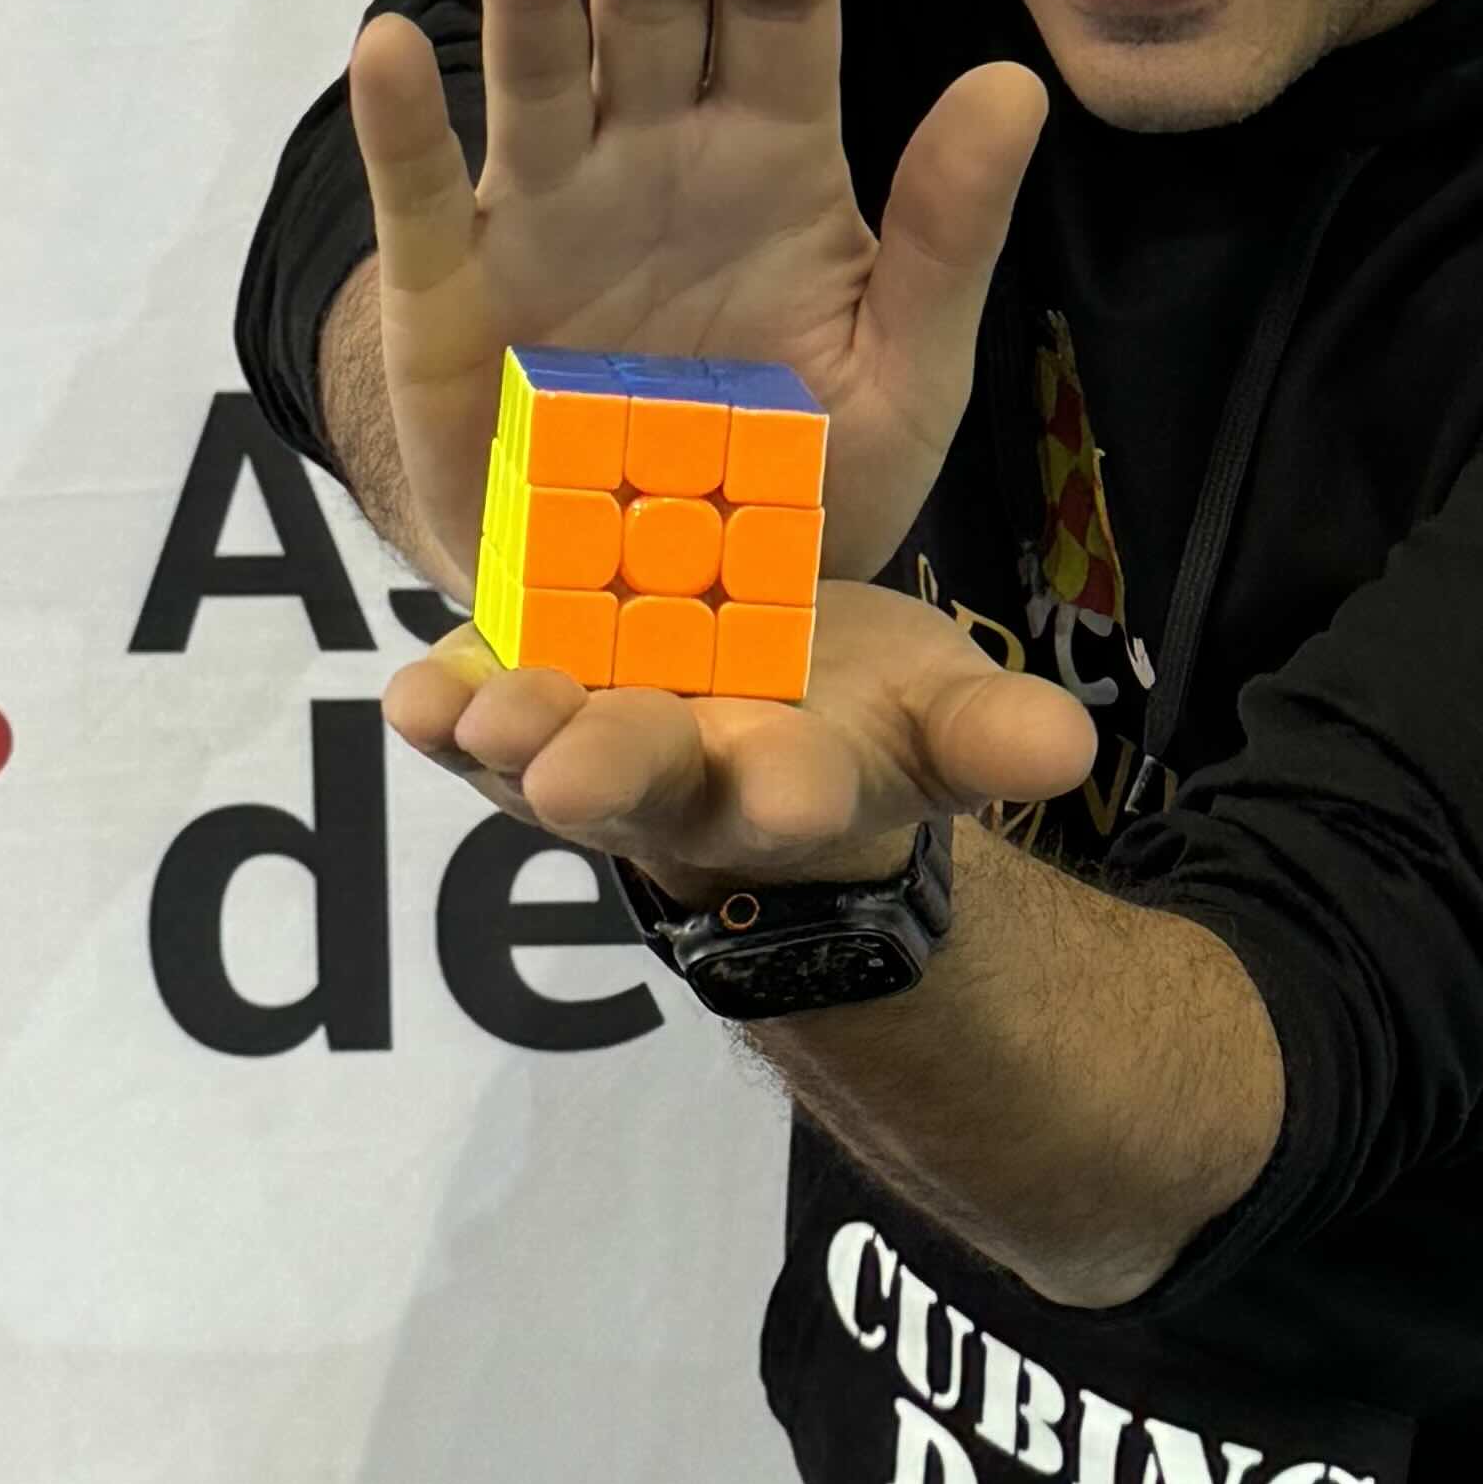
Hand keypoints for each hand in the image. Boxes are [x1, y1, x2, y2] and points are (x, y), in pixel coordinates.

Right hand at [351, 0, 1046, 590]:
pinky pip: (424, 195)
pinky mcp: (450, 287)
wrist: (671, 611)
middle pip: (652, 5)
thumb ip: (950, 237)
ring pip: (539, 72)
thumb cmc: (797, 481)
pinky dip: (403, 125)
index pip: (785, 25)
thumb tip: (1015, 82)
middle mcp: (657, 153)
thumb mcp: (906, 378)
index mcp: (778, 159)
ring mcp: (546, 210)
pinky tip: (387, 44)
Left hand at [382, 578, 1096, 906]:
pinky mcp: (509, 712)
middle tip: (578, 773)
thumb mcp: (939, 719)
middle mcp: (676, 791)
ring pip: (537, 755)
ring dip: (507, 737)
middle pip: (646, 782)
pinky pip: (464, 718)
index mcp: (795, 787)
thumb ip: (993, 736)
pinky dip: (439, 708)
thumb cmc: (858, 718)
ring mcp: (580, 761)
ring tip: (476, 711)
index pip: (803, 794)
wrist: (753, 718)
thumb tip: (1070, 747)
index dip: (796, 792)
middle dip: (615, 775)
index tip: (794, 790)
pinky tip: (412, 689)